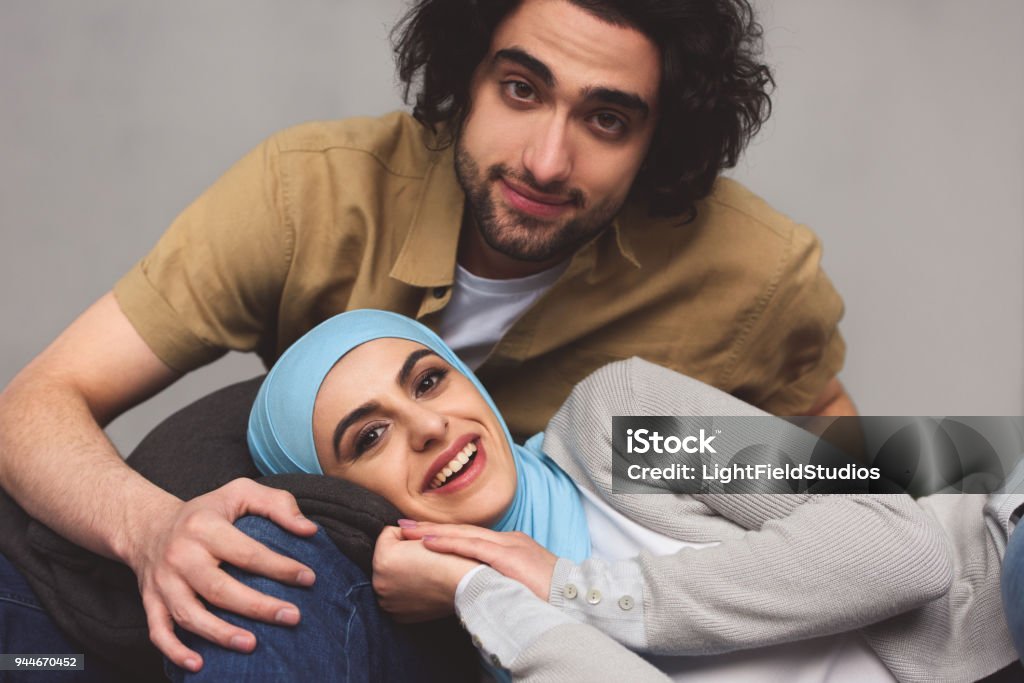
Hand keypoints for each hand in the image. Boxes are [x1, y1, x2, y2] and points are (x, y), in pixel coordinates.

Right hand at [126, 478, 318, 672]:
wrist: (148, 526)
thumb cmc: (206, 511)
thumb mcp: (240, 492)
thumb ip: (277, 504)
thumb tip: (309, 530)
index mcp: (204, 528)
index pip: (247, 552)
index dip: (279, 567)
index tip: (309, 578)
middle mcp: (180, 556)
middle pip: (219, 588)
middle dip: (258, 606)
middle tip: (293, 617)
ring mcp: (163, 582)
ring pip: (190, 614)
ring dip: (220, 634)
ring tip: (253, 645)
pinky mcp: (151, 602)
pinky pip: (159, 632)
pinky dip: (175, 651)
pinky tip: (199, 665)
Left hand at [372, 526, 479, 621]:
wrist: (467, 585)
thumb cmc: (449, 556)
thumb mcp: (427, 534)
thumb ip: (407, 528)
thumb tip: (400, 526)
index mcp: (383, 560)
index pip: (389, 535)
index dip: (408, 536)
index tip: (424, 544)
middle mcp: (379, 584)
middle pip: (386, 559)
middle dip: (402, 556)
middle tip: (425, 559)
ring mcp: (388, 603)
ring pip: (390, 578)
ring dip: (402, 574)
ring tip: (425, 573)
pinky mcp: (398, 615)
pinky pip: (397, 596)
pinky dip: (406, 592)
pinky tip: (423, 587)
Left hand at [399, 521, 556, 600]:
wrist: (577, 600)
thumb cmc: (552, 599)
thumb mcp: (523, 583)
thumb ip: (502, 579)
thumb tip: (479, 587)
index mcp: (511, 547)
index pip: (471, 537)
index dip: (444, 534)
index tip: (419, 534)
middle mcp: (508, 541)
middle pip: (463, 531)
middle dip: (431, 528)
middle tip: (403, 526)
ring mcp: (509, 547)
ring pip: (463, 534)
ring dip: (432, 532)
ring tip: (407, 531)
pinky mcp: (509, 558)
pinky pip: (472, 547)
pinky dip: (449, 543)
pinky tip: (429, 542)